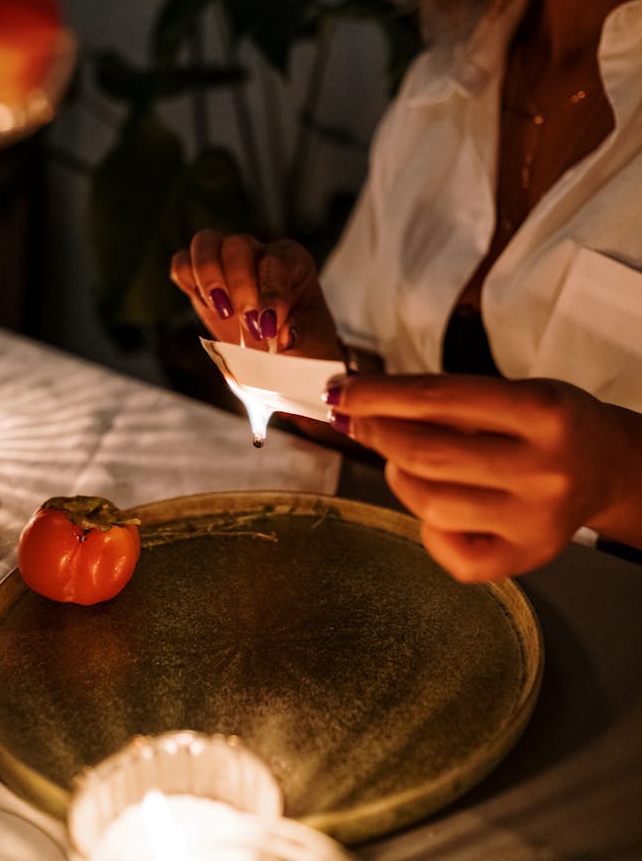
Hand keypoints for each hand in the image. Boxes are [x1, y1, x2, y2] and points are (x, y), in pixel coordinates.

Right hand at [170, 229, 340, 358]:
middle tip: (246, 322)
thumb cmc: (301, 337)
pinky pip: (182, 263)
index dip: (270, 293)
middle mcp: (257, 251)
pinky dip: (187, 280)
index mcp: (291, 259)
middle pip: (236, 245)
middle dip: (238, 284)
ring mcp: (226, 260)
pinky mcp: (200, 279)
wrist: (284, 350)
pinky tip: (208, 307)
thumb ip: (300, 334)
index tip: (267, 327)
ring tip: (222, 311)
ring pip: (205, 243)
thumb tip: (283, 337)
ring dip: (208, 277)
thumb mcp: (312, 338)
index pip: (275, 262)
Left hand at [324, 373, 641, 581]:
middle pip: (426, 455)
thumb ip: (444, 399)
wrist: (607, 466)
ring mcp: (535, 521)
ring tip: (403, 459)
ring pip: (429, 504)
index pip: (438, 399)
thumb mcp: (511, 390)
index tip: (340, 392)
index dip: (377, 395)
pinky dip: (426, 526)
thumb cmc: (550, 422)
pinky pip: (450, 552)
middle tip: (359, 421)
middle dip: (377, 433)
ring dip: (396, 475)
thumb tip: (361, 404)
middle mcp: (543, 470)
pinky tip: (435, 502)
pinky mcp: (526, 558)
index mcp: (542, 412)